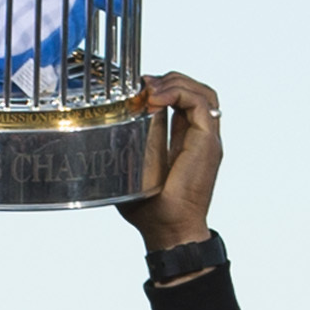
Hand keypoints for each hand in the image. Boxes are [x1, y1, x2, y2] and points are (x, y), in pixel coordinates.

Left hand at [119, 72, 225, 251]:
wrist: (169, 229)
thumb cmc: (149, 208)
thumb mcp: (131, 169)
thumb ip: (127, 148)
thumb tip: (101, 131)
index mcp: (187, 140)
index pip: (185, 100)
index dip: (164, 86)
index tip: (137, 88)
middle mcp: (201, 136)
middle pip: (196, 91)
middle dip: (169, 80)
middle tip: (142, 85)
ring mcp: (207, 139)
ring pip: (203, 92)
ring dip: (175, 83)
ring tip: (150, 90)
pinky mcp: (208, 143)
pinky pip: (201, 104)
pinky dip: (178, 93)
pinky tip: (155, 99)